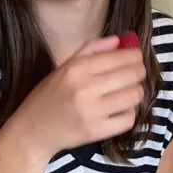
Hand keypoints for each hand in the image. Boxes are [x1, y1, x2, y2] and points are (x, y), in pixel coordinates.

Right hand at [10, 36, 146, 157]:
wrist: (33, 130)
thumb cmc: (49, 96)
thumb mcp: (64, 66)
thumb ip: (91, 50)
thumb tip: (119, 41)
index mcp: (77, 68)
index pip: (120, 57)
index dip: (135, 56)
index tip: (136, 58)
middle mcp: (86, 89)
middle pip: (132, 75)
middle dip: (139, 72)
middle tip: (136, 74)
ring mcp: (92, 112)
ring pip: (134, 96)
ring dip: (136, 92)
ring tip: (127, 92)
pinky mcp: (97, 132)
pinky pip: (129, 119)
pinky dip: (129, 113)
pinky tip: (120, 110)